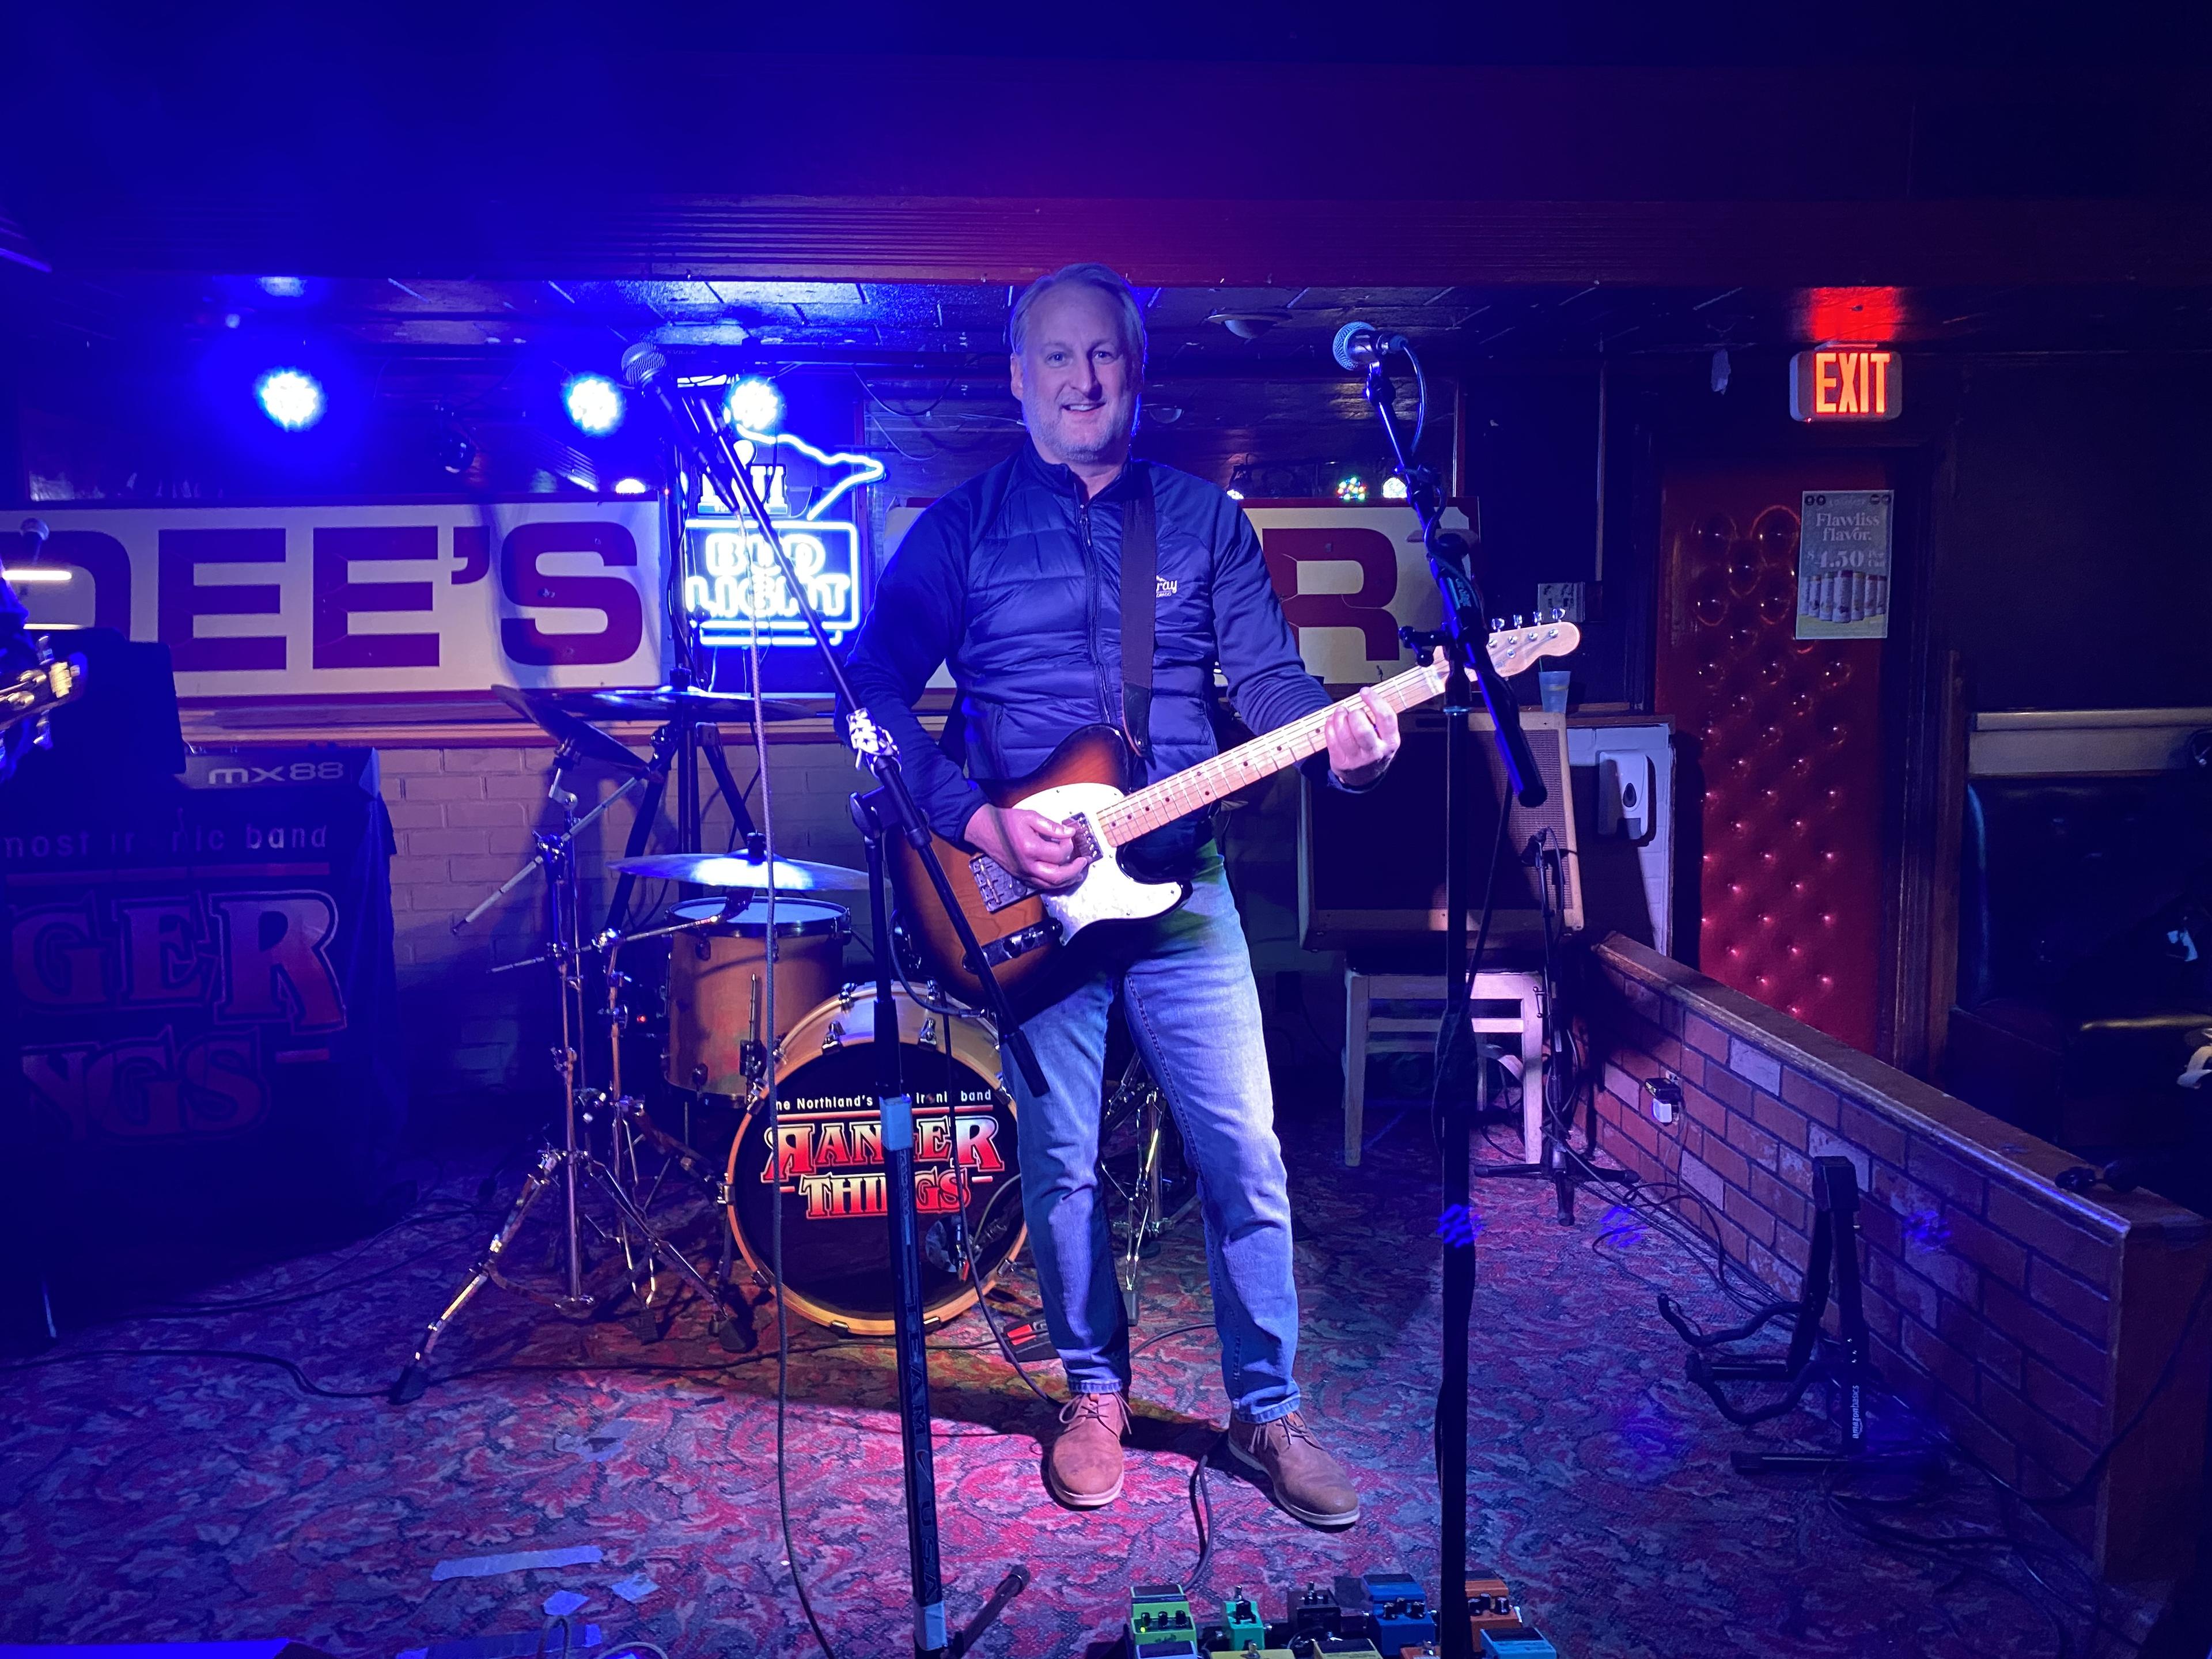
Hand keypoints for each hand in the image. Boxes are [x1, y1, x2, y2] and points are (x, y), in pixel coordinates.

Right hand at [964, 803, 1093, 891]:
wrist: (984, 830)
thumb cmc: (1005, 822)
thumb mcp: (1030, 817)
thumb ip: (1052, 826)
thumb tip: (1070, 832)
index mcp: (1030, 848)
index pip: (1059, 854)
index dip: (1069, 846)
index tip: (1070, 837)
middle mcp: (1027, 865)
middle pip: (1058, 876)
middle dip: (1075, 871)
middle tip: (1083, 862)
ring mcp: (1023, 873)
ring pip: (1050, 885)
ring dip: (1067, 880)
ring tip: (1078, 872)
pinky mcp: (1020, 876)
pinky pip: (1041, 886)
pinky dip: (1054, 883)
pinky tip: (1062, 877)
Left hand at [1323, 686, 1399, 787]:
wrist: (1365, 777)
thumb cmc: (1374, 748)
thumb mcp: (1385, 737)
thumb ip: (1379, 720)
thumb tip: (1365, 696)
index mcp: (1391, 741)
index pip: (1386, 717)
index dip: (1375, 701)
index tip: (1365, 691)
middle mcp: (1376, 752)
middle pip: (1362, 728)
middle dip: (1354, 714)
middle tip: (1352, 711)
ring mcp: (1358, 759)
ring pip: (1344, 734)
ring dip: (1339, 718)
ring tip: (1340, 713)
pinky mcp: (1342, 763)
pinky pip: (1332, 741)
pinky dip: (1329, 726)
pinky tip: (1332, 722)